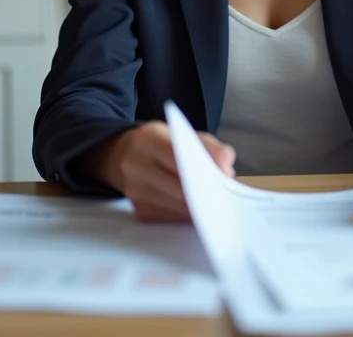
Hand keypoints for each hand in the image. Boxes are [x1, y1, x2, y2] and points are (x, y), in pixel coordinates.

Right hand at [89, 121, 235, 221]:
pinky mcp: (140, 211)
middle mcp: (136, 164)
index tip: (227, 174)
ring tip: (220, 202)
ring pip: (179, 205)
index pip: (179, 154)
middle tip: (230, 194)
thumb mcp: (181, 135)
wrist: (122, 156)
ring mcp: (135, 191)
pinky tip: (200, 209)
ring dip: (202, 206)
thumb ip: (208, 145)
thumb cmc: (161, 144)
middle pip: (180, 185)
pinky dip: (189, 214)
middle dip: (208, 191)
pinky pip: (173, 217)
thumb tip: (227, 168)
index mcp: (148, 138)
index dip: (206, 165)